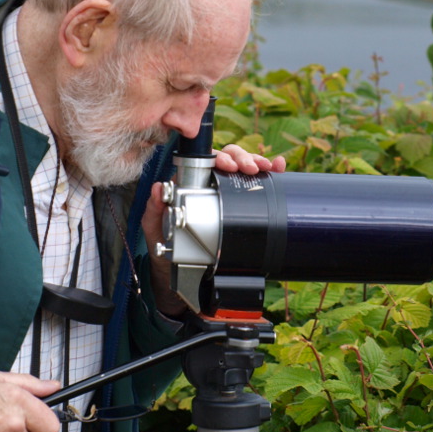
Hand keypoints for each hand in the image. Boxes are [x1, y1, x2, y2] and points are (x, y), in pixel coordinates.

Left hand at [142, 145, 284, 316]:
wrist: (180, 273)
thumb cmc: (166, 246)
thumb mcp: (154, 228)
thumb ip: (153, 209)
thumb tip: (158, 188)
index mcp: (191, 185)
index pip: (207, 162)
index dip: (220, 158)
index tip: (228, 164)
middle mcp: (210, 186)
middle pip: (229, 161)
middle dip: (243, 159)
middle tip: (250, 167)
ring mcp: (226, 196)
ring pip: (244, 171)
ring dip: (258, 163)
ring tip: (266, 167)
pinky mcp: (241, 209)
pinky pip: (257, 188)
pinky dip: (271, 175)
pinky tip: (279, 167)